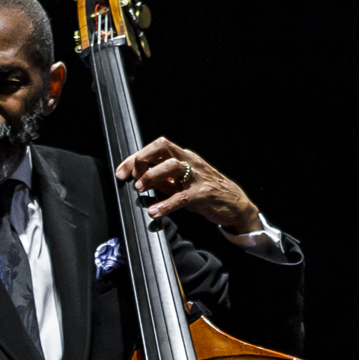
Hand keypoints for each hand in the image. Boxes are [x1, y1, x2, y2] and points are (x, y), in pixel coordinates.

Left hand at [115, 137, 261, 231]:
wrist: (236, 204)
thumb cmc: (208, 192)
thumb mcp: (184, 184)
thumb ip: (165, 181)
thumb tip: (141, 179)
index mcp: (184, 156)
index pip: (156, 148)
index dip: (135, 158)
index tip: (122, 171)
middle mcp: (190, 161)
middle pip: (162, 147)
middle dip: (142, 159)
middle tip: (131, 177)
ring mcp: (198, 176)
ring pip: (172, 166)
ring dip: (152, 176)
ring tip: (141, 189)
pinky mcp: (204, 194)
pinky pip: (182, 197)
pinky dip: (166, 205)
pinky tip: (155, 212)